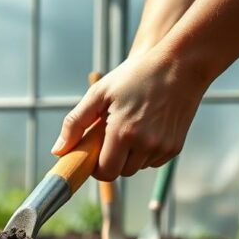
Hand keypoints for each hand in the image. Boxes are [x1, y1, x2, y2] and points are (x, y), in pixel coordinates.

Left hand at [51, 49, 208, 180]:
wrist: (181, 65)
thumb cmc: (135, 76)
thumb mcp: (99, 93)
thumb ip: (75, 123)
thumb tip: (58, 150)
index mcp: (123, 133)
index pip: (104, 173)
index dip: (95, 166)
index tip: (92, 152)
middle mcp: (145, 144)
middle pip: (120, 172)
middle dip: (110, 159)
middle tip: (109, 136)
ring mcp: (163, 147)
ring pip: (136, 167)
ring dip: (128, 156)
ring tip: (128, 127)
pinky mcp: (175, 147)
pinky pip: (152, 161)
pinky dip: (145, 152)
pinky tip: (145, 129)